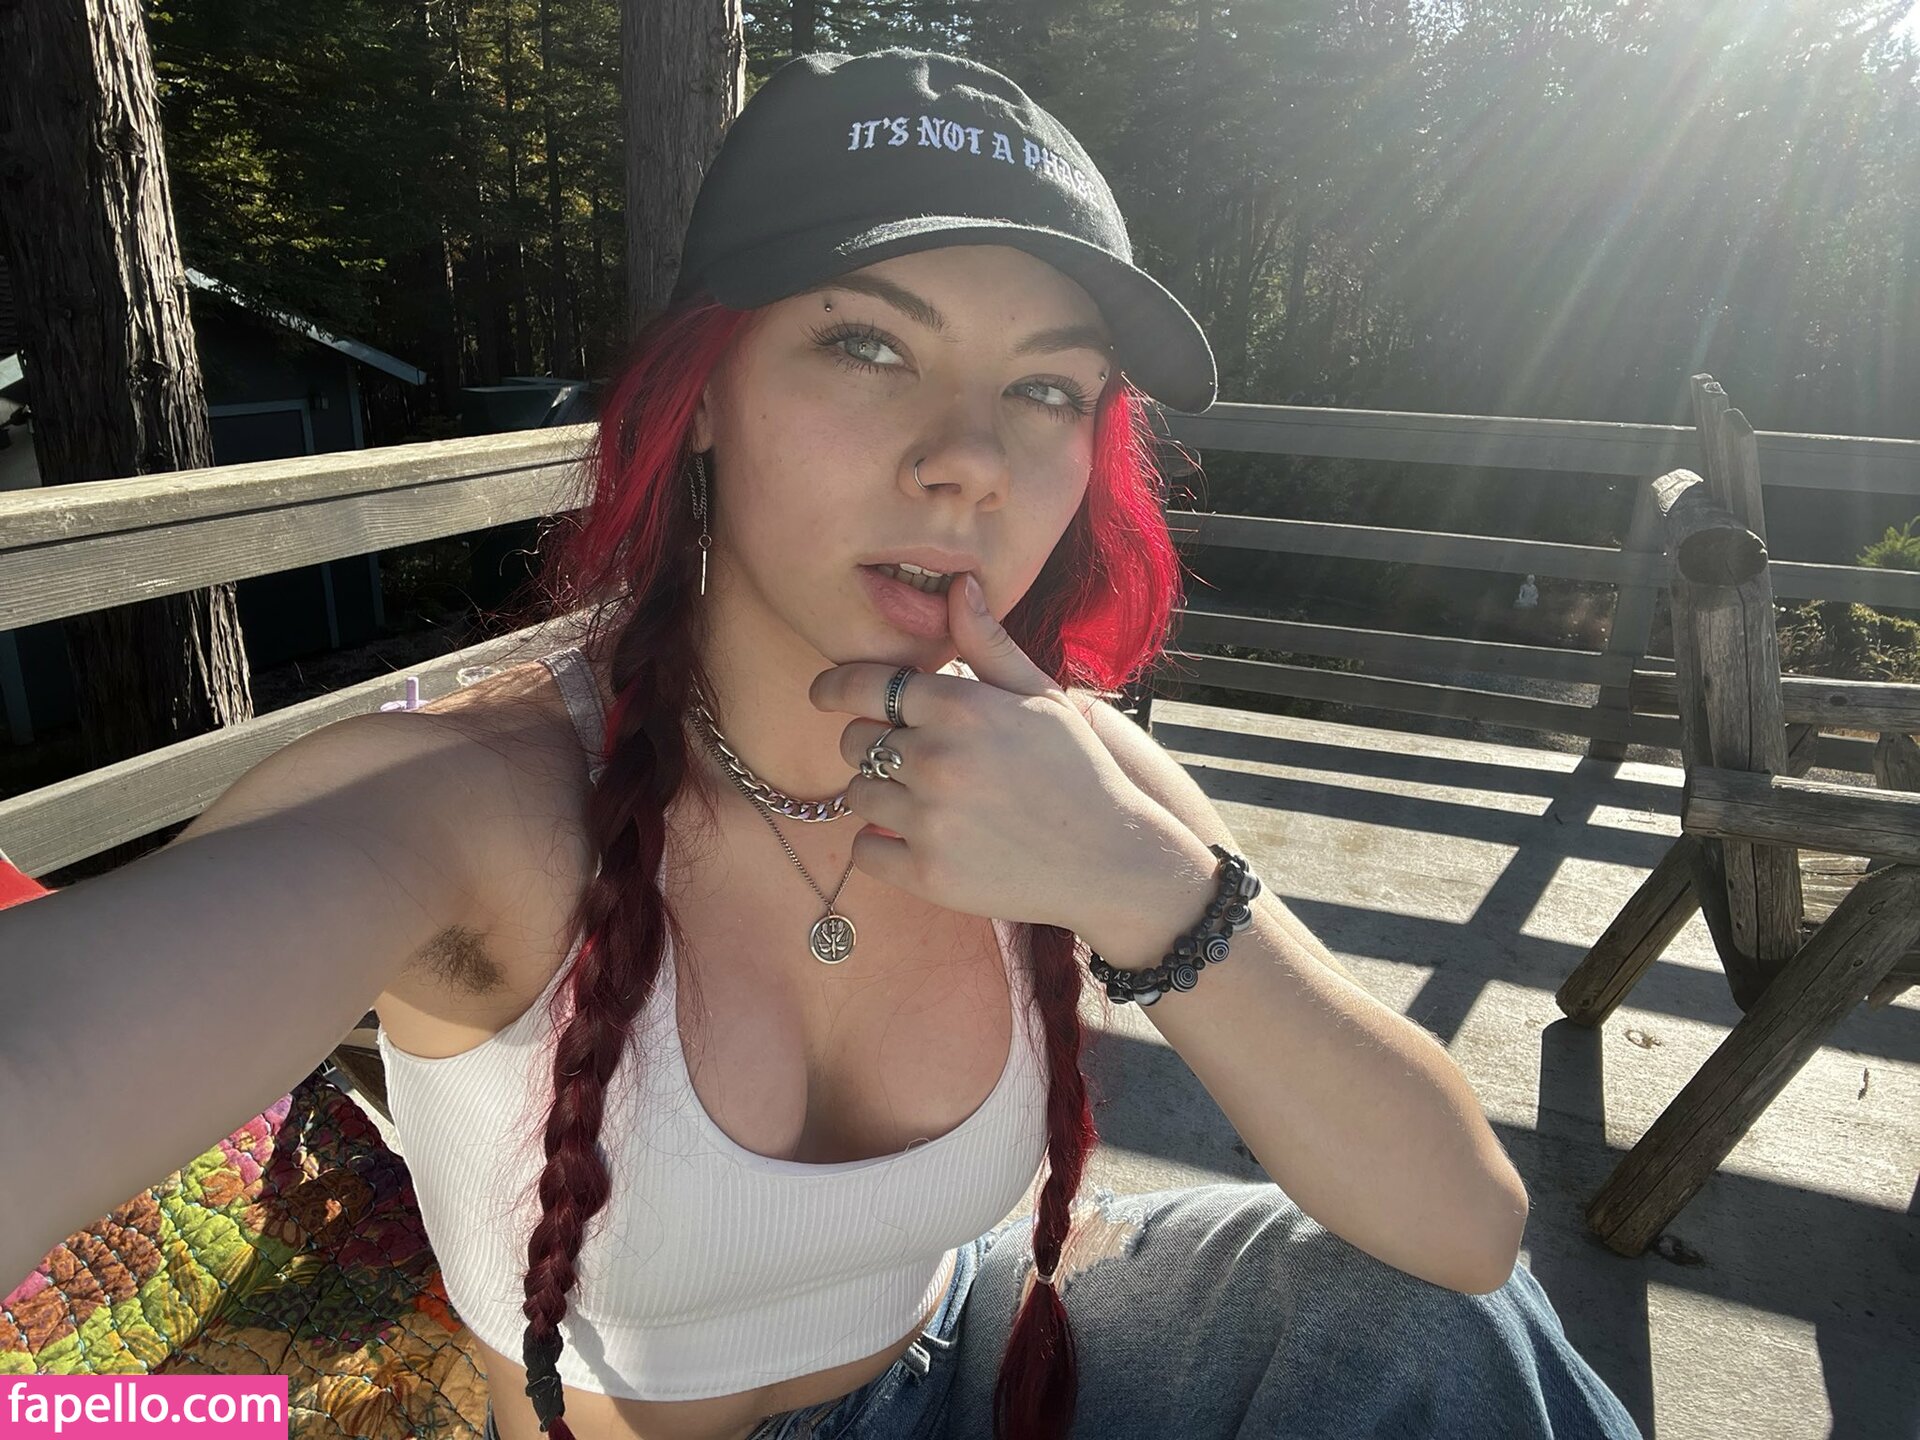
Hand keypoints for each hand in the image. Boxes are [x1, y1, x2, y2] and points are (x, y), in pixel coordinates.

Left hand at [808, 572, 1176, 934]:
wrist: (1111, 858)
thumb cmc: (1076, 769)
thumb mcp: (1039, 695)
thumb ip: (988, 643)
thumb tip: (957, 586)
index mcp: (960, 706)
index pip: (862, 685)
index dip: (834, 688)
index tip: (822, 695)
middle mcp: (936, 758)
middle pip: (853, 742)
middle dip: (871, 745)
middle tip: (910, 760)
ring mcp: (928, 819)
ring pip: (856, 795)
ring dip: (879, 796)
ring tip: (926, 802)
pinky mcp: (926, 874)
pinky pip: (863, 851)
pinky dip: (880, 847)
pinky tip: (917, 842)